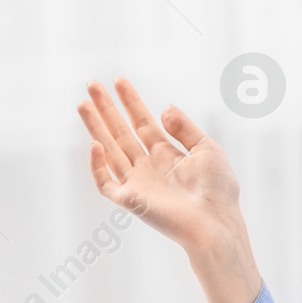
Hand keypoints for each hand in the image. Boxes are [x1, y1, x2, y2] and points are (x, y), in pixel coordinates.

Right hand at [77, 78, 261, 302]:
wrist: (216, 221)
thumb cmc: (218, 190)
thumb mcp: (207, 149)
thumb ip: (184, 128)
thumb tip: (164, 108)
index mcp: (167, 155)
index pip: (143, 123)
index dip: (131, 102)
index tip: (119, 81)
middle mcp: (149, 167)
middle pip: (121, 133)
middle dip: (106, 109)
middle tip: (92, 85)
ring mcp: (138, 183)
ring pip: (109, 151)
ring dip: (95, 128)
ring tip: (83, 104)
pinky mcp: (131, 201)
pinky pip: (106, 183)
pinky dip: (98, 166)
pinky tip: (96, 144)